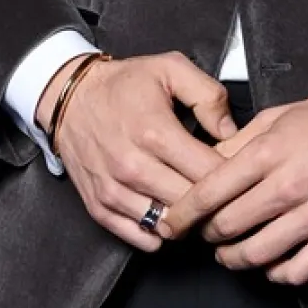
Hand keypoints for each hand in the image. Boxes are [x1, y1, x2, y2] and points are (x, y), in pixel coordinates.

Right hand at [38, 51, 236, 251]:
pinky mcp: (99, 207)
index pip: (209, 174)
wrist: (70, 98)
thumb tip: (231, 132)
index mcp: (156, 133)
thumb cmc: (123, 84)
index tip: (237, 171)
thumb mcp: (170, 69)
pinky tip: (168, 214)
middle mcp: (133, 167)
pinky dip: (158, 234)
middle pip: (191, 205)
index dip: (232, 176)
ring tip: (196, 204)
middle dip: (213, 201)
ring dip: (187, 220)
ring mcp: (114, 191)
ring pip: (167, 225)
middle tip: (223, 191)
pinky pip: (139, 238)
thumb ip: (208, 95)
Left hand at [160, 91, 307, 283]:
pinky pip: (295, 271)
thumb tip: (205, 164)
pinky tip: (269, 261)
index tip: (172, 224)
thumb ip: (238, 143)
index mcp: (269, 152)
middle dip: (207, 236)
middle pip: (227, 227)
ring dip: (234, 259)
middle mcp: (288, 186)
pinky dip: (274, 273)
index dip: (183, 214)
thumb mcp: (277, 117)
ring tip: (229, 252)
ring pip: (256, 255)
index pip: (209, 193)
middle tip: (204, 234)